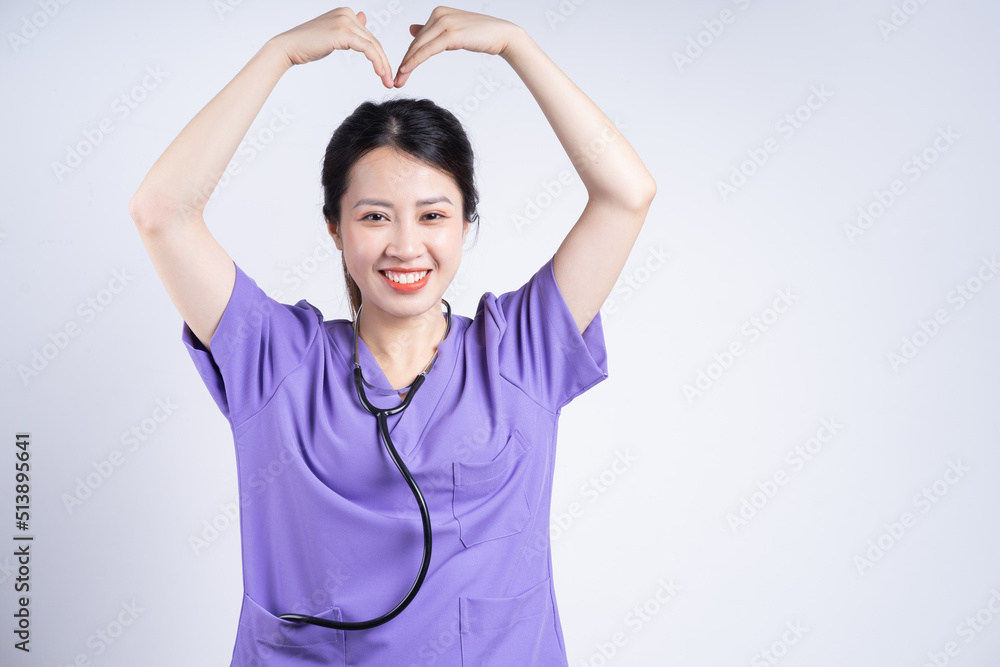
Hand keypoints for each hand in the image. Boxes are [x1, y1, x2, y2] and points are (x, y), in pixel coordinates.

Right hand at [271, 7, 394, 87]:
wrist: (289, 47)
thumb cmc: (308, 44)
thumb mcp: (334, 35)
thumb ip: (350, 29)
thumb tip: (363, 18)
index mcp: (345, 13)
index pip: (369, 36)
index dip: (379, 55)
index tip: (385, 73)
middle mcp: (346, 14)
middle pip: (373, 41)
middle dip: (384, 62)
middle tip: (389, 80)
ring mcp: (344, 21)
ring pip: (373, 45)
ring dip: (383, 65)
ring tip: (387, 80)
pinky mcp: (342, 33)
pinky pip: (367, 48)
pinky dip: (376, 61)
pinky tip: (381, 73)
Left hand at [393, 6, 521, 87]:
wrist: (503, 35)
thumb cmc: (481, 35)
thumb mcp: (453, 31)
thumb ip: (432, 30)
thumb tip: (413, 29)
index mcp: (438, 13)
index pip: (419, 38)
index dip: (408, 55)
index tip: (400, 71)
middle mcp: (439, 15)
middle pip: (416, 43)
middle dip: (405, 62)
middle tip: (395, 80)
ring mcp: (444, 23)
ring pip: (419, 47)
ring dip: (406, 65)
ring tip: (399, 80)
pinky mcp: (450, 34)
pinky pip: (427, 51)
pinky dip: (415, 62)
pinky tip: (406, 70)